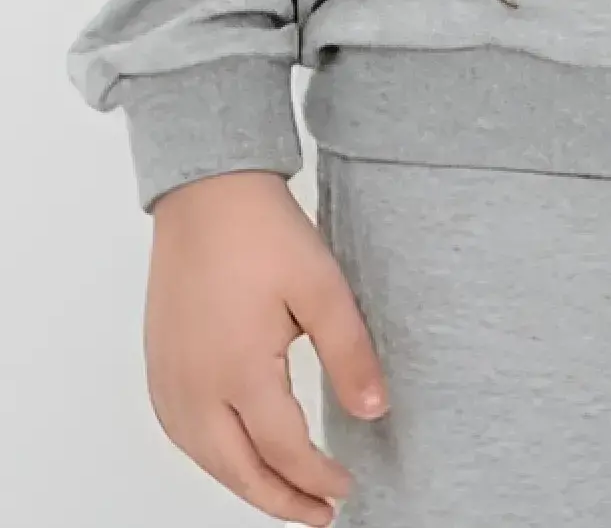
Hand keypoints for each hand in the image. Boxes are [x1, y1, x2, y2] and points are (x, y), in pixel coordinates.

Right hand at [147, 171, 387, 524]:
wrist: (208, 193)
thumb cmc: (263, 233)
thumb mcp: (323, 289)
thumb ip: (350, 355)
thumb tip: (375, 411)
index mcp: (239, 373)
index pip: (284, 450)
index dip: (317, 478)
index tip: (346, 489)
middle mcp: (195, 388)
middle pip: (238, 472)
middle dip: (281, 501)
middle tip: (319, 515)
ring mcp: (170, 380)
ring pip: (206, 459)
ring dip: (245, 484)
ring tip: (285, 494)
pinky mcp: (158, 366)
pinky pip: (182, 434)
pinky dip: (212, 458)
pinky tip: (234, 456)